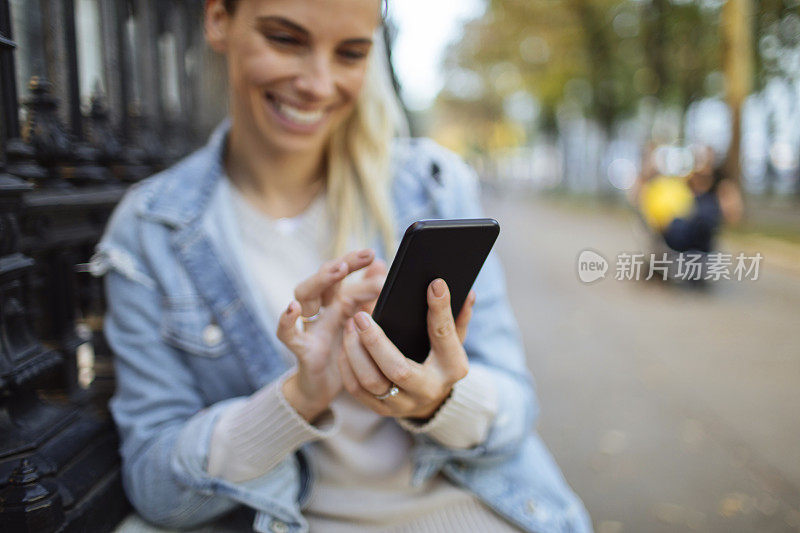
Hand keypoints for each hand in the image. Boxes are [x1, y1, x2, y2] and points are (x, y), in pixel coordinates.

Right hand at [277, 249, 382, 421]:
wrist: (324, 388)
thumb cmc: (344, 353)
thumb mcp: (361, 324)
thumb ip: (368, 296)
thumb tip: (379, 266)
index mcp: (338, 301)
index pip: (344, 274)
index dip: (356, 262)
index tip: (373, 254)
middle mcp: (322, 309)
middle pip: (324, 278)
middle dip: (343, 263)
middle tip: (365, 255)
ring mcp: (310, 326)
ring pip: (304, 294)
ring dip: (320, 280)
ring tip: (338, 270)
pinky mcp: (301, 348)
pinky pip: (287, 332)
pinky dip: (286, 319)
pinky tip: (293, 308)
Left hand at [338, 278, 475, 419]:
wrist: (431, 399)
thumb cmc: (441, 359)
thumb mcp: (454, 339)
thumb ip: (457, 317)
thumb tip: (467, 293)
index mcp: (452, 367)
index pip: (444, 335)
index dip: (440, 309)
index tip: (433, 284)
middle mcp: (429, 389)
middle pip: (398, 369)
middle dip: (375, 341)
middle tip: (361, 317)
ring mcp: (404, 403)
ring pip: (371, 381)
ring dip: (355, 351)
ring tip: (350, 326)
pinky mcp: (382, 409)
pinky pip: (357, 389)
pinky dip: (348, 364)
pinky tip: (346, 343)